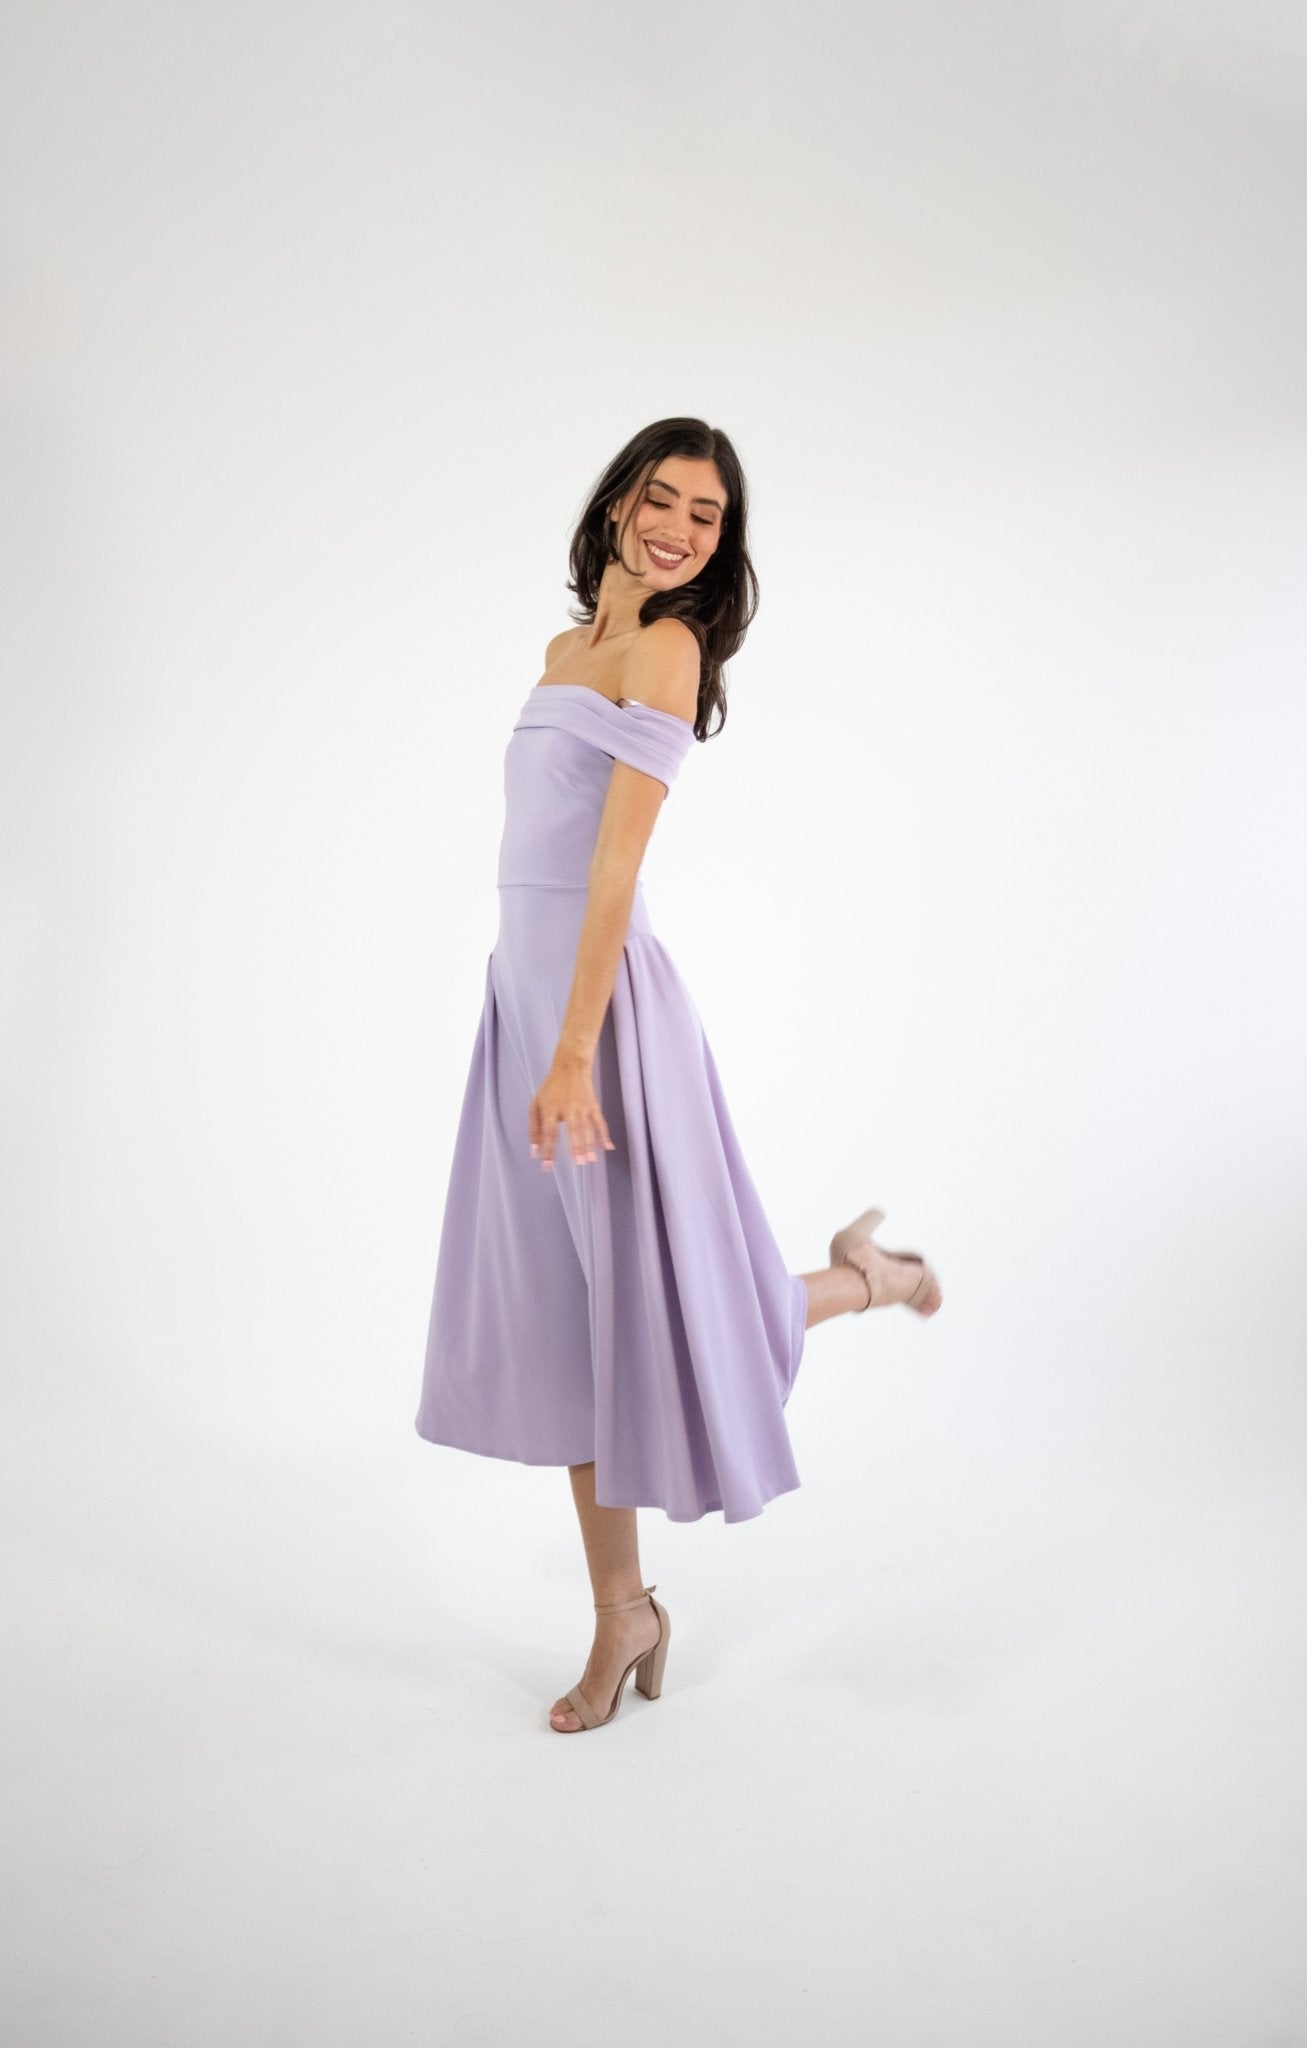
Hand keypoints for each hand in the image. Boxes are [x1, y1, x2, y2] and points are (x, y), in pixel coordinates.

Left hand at [529, 1055, 614, 1170]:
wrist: (570, 1066)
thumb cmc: (551, 1087)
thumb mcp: (536, 1105)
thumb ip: (534, 1128)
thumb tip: (534, 1151)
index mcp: (551, 1109)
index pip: (549, 1133)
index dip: (548, 1150)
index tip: (547, 1166)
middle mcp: (567, 1108)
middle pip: (572, 1131)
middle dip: (575, 1148)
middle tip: (578, 1164)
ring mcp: (582, 1107)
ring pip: (587, 1128)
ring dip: (589, 1145)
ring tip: (590, 1160)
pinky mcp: (593, 1105)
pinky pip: (600, 1122)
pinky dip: (604, 1135)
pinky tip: (608, 1147)